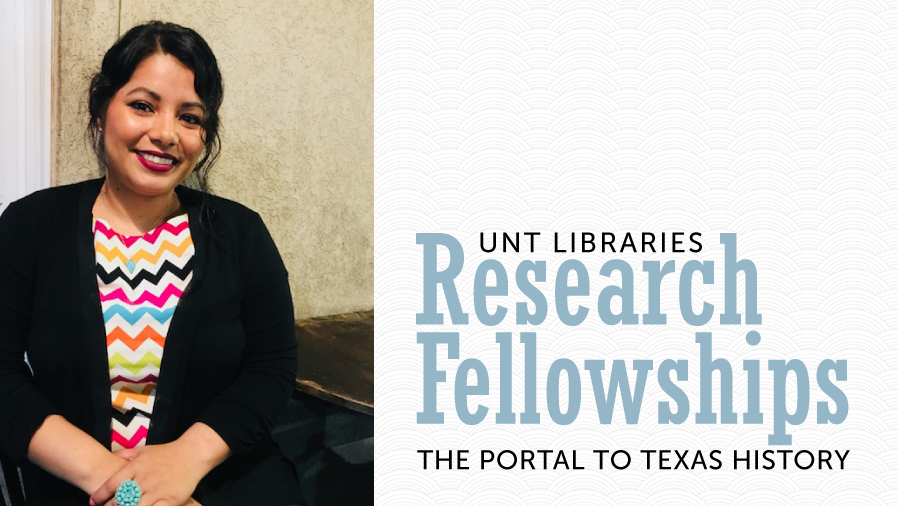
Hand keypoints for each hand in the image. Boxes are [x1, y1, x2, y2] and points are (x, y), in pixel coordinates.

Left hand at [89, 441, 205, 505]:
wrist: (192, 454)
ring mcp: (158, 491)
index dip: (100, 495)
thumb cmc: (166, 453)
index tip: (94, 501)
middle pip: (120, 500)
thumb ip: (125, 455)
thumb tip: (110, 457)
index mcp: (136, 467)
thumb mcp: (144, 450)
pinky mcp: (170, 500)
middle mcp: (145, 480)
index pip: (111, 484)